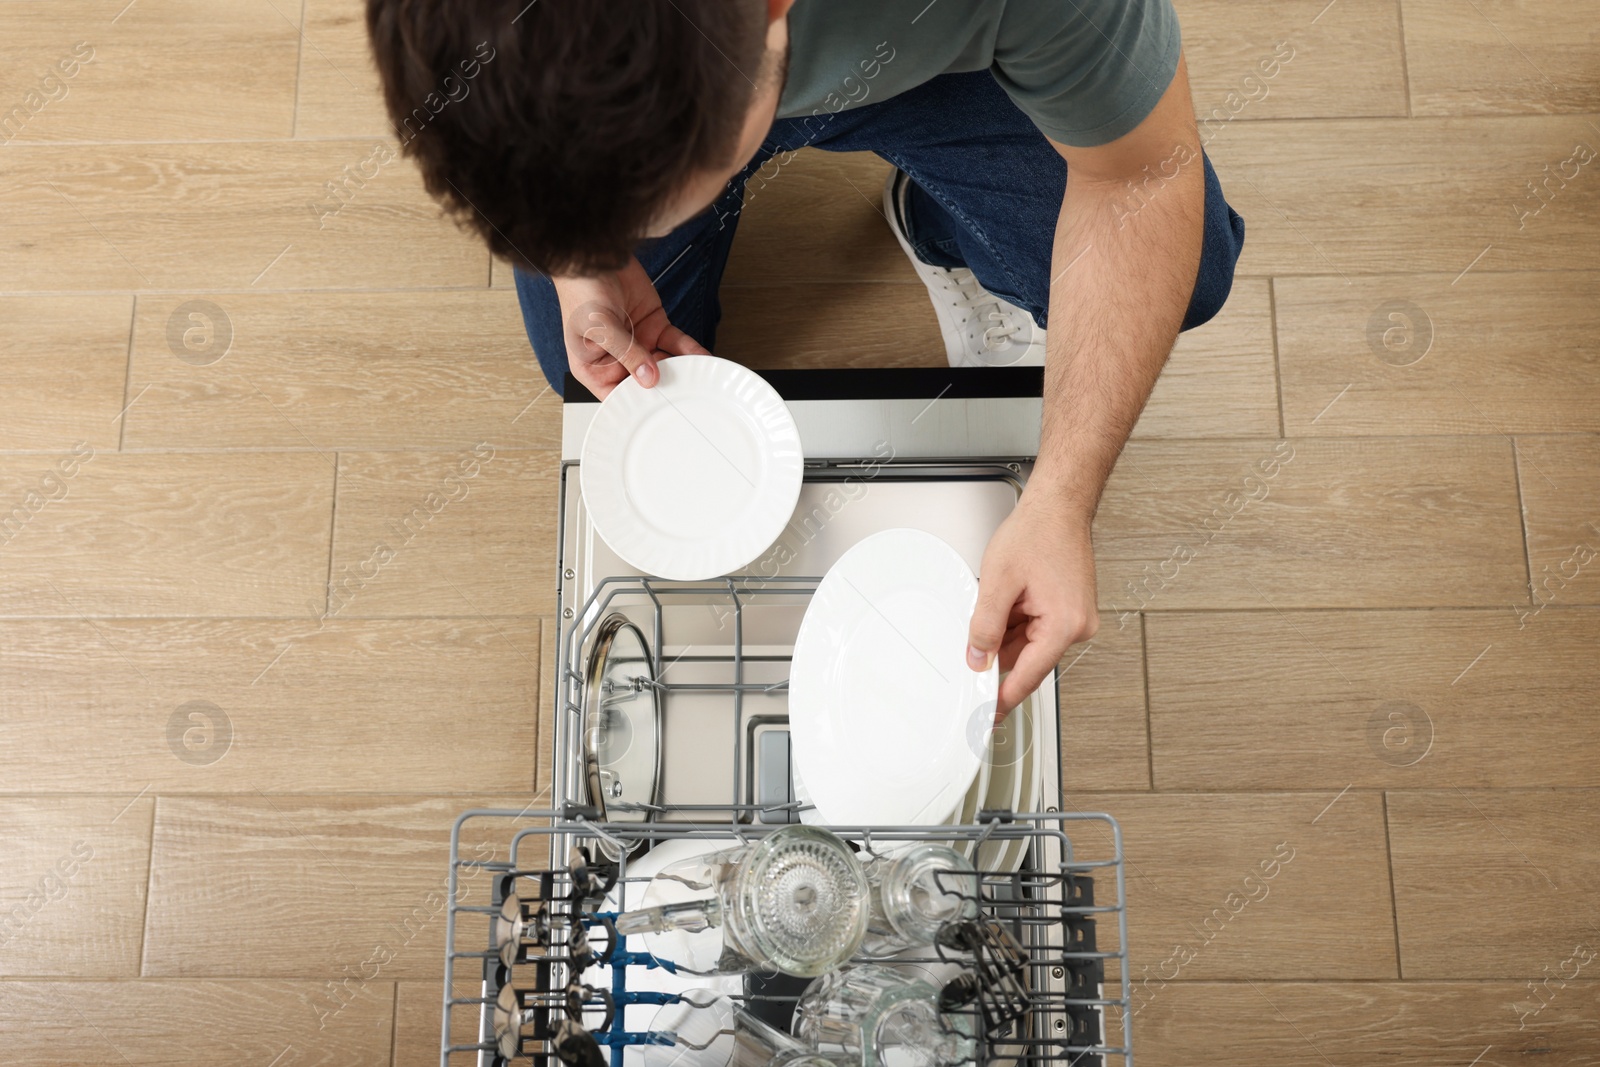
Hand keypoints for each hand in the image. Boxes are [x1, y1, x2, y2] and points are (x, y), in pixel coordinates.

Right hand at [554, 255, 709, 398]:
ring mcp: (638, 343)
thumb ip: (627, 353)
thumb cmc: (581, 291)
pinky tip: (703, 358)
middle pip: (645, 384)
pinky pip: (675, 344)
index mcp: (594, 368)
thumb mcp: (600, 328)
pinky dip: (690, 350)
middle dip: (665, 390)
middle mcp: (617, 359)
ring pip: (665, 364)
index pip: (616, 397)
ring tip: (699, 381)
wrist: (597, 254)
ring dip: (682, 371)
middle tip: (685, 400)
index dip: (635, 406)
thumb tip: (649, 377)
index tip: (656, 412)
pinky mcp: (654, 327)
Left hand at [966, 488, 1099, 716]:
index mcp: (1065, 624)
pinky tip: (1008, 599)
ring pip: (1029, 645)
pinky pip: (1036, 630)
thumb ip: (985, 626)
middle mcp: (1077, 626)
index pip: (1028, 676)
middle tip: (973, 643)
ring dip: (1006, 633)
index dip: (1003, 698)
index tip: (987, 716)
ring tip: (998, 598)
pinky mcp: (1069, 610)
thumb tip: (978, 659)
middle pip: (1028, 661)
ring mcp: (1076, 619)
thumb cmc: (1038, 533)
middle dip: (998, 653)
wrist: (1059, 506)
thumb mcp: (998, 582)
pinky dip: (1016, 623)